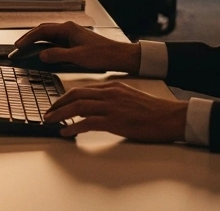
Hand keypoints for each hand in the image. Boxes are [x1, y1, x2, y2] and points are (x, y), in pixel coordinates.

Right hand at [14, 21, 141, 73]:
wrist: (119, 56)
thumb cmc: (102, 55)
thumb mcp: (77, 57)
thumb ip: (57, 55)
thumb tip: (41, 55)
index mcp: (68, 29)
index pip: (42, 31)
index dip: (28, 38)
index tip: (18, 46)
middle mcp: (68, 30)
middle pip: (43, 32)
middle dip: (29, 39)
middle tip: (18, 49)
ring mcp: (71, 36)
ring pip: (49, 37)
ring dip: (37, 44)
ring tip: (27, 52)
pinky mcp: (74, 43)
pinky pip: (55, 43)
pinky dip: (46, 48)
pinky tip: (43, 55)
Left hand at [44, 81, 187, 141]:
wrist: (170, 117)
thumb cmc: (153, 111)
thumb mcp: (129, 98)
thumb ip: (112, 99)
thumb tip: (95, 109)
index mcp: (112, 87)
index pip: (82, 88)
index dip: (66, 96)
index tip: (57, 103)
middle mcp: (109, 94)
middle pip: (76, 95)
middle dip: (58, 103)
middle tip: (48, 112)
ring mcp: (112, 107)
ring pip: (78, 107)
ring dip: (60, 114)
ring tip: (50, 121)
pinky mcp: (115, 121)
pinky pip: (88, 122)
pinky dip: (73, 126)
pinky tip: (65, 132)